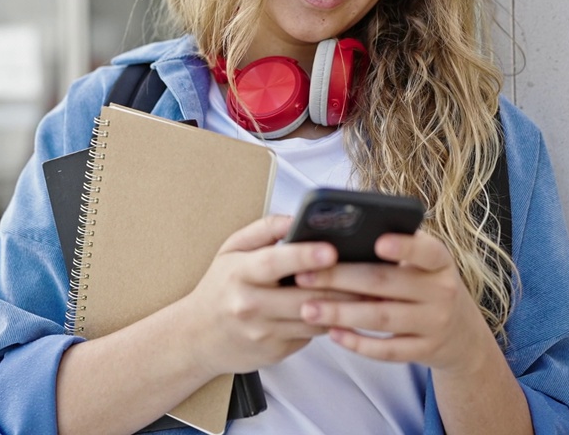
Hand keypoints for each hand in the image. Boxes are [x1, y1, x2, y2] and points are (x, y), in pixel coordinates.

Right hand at [175, 214, 359, 375]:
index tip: (332, 249)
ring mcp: (263, 332)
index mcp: (240, 273)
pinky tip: (349, 309)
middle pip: (305, 295)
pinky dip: (330, 321)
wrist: (196, 337)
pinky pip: (311, 335)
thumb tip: (297, 217)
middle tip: (371, 271)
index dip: (305, 255)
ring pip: (315, 318)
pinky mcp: (275, 352)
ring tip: (371, 290)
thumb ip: (264, 229)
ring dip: (345, 305)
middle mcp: (250, 304)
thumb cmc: (220, 287)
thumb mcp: (231, 250)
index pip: (275, 262)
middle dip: (341, 283)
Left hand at [293, 230, 489, 374]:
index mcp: (440, 261)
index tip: (376, 241)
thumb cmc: (427, 285)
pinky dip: (358, 343)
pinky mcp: (424, 351)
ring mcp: (434, 323)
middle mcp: (442, 291)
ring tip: (308, 308)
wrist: (461, 332)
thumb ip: (396, 249)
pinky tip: (333, 333)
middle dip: (341, 278)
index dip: (404, 246)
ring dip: (341, 313)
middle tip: (303, 275)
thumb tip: (343, 234)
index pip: (426, 250)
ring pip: (382, 318)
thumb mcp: (425, 264)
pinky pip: (387, 350)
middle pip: (386, 283)